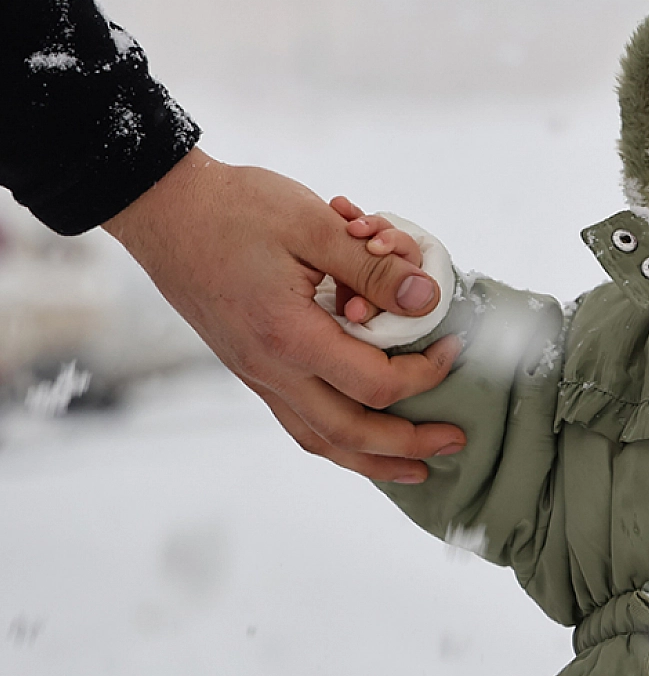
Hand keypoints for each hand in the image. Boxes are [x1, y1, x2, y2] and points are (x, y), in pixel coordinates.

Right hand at [102, 148, 465, 482]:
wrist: (164, 209)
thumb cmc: (236, 208)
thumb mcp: (313, 224)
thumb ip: (373, 267)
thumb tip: (427, 301)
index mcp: (289, 336)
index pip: (374, 383)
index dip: (425, 373)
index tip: (453, 346)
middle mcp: (269, 368)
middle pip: (348, 434)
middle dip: (408, 445)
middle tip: (456, 440)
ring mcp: (254, 373)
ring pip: (318, 438)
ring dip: (371, 459)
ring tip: (416, 466)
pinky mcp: (248, 366)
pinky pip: (297, 419)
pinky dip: (337, 438)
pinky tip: (362, 435)